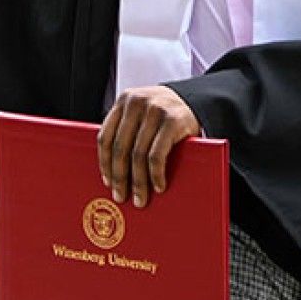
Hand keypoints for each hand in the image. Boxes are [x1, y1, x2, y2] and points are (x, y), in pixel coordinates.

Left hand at [97, 86, 199, 208]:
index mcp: (124, 100)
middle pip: (121, 147)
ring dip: (138, 182)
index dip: (105, 163)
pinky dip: (155, 175)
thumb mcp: (141, 114)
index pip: (105, 137)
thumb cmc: (162, 115)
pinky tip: (158, 186)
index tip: (108, 182)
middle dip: (120, 177)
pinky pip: (157, 155)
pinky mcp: (173, 121)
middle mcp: (137, 102)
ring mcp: (155, 110)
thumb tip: (111, 173)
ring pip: (138, 154)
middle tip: (121, 197)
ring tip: (140, 198)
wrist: (196, 102)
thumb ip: (126, 130)